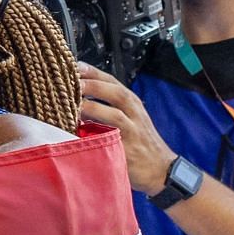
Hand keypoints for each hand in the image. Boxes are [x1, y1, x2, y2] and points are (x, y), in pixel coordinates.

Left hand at [76, 62, 175, 195]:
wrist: (161, 169)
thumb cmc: (141, 142)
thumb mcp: (130, 118)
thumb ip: (109, 106)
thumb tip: (78, 94)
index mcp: (132, 103)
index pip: (113, 82)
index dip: (94, 72)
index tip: (75, 65)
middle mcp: (135, 113)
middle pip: (116, 93)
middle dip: (94, 85)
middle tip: (72, 82)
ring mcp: (133, 132)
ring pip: (115, 115)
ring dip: (93, 108)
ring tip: (73, 105)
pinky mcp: (129, 150)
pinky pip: (113, 140)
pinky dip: (98, 135)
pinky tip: (82, 132)